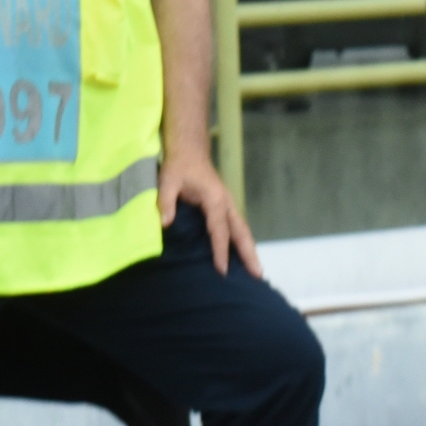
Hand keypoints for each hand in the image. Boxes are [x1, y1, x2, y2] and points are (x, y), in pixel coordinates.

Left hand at [157, 144, 260, 278]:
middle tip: (258, 275)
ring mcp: (227, 204)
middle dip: (249, 253)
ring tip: (256, 270)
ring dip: (249, 249)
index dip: (221, 251)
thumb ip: (166, 202)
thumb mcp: (168, 181)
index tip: (222, 270)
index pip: (220, 230)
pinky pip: (235, 226)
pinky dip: (240, 241)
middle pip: (241, 232)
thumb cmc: (178, 165)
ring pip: (242, 229)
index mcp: (215, 199)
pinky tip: (240, 254)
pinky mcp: (223, 206)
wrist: (189, 150)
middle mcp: (226, 203)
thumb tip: (166, 224)